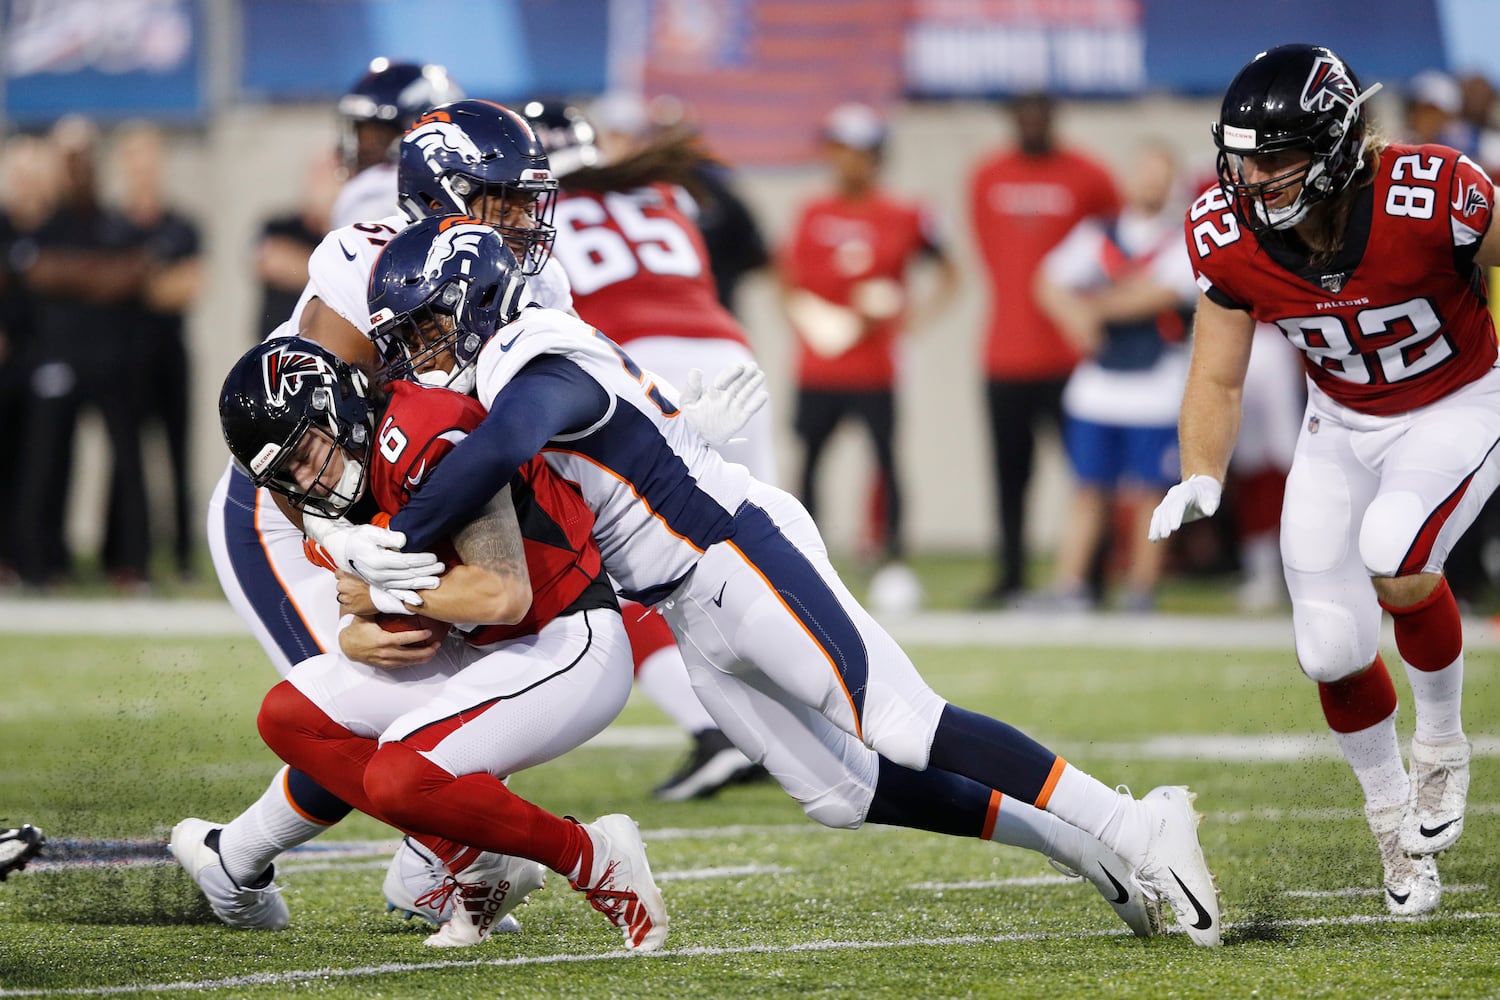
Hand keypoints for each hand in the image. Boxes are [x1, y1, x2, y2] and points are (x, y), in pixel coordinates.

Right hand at [304, 515, 442, 590]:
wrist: (341, 549)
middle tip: (441, 568)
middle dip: (426, 572)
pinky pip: (395, 594)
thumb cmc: (357, 539)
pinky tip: (418, 602)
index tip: (433, 557)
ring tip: (436, 582)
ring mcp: (378, 583)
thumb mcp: (369, 532)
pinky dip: (407, 598)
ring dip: (421, 584)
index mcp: (376, 561)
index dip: (420, 560)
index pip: (404, 562)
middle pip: (407, 574)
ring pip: (404, 585)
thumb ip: (387, 536)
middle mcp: (378, 575)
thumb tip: (403, 541)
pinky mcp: (379, 586)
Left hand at [335, 571, 420, 613]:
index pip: (338, 573)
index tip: (350, 577)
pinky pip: (347, 606)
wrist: (385, 598)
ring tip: (361, 596)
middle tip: (359, 587)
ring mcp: (345, 597)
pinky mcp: (349, 608)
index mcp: (346, 574)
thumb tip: (364, 558)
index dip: (345, 575)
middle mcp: (343, 585)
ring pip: (342, 596)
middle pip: (340, 585)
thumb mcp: (371, 569)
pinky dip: (352, 605)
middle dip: (347, 586)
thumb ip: (363, 565)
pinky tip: (360, 603)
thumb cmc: (380, 583)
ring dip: (349, 596)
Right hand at [339, 615, 441, 668]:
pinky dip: (415, 661)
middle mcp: (386, 653)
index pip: (404, 639)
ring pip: (409, 662)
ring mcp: (387, 661)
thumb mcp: (366, 616)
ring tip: (434, 650)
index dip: (418, 636)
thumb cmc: (357, 630)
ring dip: (423, 657)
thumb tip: (391, 595)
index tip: (429, 633)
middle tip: (437, 643)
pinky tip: (422, 656)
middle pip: (411, 655)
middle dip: (427, 650)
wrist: (346, 646)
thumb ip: (379, 606)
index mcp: (382, 640)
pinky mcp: (386, 665)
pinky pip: (404, 665)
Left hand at [679, 361, 768, 446]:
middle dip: (746, 374)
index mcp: (714, 390)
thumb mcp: (687, 401)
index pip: (725, 379)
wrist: (694, 437)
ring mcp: (733, 407)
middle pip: (738, 383)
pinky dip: (757, 403)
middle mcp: (726, 397)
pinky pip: (750, 410)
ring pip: (746, 393)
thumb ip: (692, 386)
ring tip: (761, 374)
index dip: (732, 372)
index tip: (739, 367)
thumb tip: (696, 370)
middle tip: (753, 366)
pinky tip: (764, 395)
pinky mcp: (739, 419)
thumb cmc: (689, 417)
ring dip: (753, 384)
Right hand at [1148, 475, 1222, 541]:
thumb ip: (1211, 504)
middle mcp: (1174, 495)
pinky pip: (1157, 517)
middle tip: (1165, 535)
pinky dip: (1154, 527)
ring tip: (1154, 539)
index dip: (1175, 516)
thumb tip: (1209, 511)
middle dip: (1165, 522)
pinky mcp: (1165, 508)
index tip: (1174, 528)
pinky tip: (1153, 538)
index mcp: (1186, 491)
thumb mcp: (1213, 498)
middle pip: (1167, 509)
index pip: (1178, 504)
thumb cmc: (1209, 495)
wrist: (1201, 487)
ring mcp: (1168, 501)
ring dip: (1156, 526)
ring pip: (1159, 513)